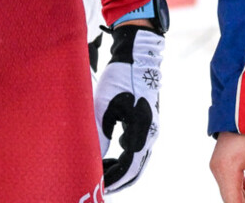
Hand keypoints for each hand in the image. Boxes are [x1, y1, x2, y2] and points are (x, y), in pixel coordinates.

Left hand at [95, 24, 163, 191]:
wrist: (137, 57)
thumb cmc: (118, 79)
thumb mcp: (103, 107)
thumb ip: (100, 136)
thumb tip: (94, 161)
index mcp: (142, 128)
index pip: (129, 166)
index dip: (114, 180)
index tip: (99, 187)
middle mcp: (150, 131)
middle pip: (136, 167)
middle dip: (118, 180)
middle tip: (99, 187)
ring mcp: (150, 127)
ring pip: (137, 159)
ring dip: (120, 170)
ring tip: (101, 175)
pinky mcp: (147, 122)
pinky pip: (137, 148)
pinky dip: (124, 158)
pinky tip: (108, 158)